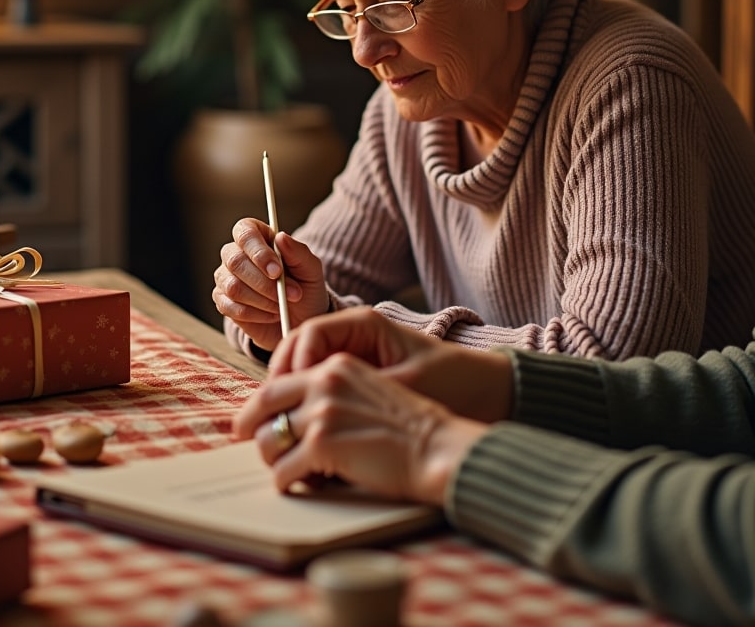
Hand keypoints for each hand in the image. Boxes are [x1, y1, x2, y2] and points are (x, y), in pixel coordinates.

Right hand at [212, 218, 330, 351]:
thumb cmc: (304, 287)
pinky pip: (231, 307)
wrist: (300, 319)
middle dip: (264, 283)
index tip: (277, 271)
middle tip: (290, 295)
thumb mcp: (310, 269)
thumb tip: (281, 237)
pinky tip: (271, 314)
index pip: (245, 233)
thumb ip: (298, 252)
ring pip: (233, 287)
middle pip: (235, 262)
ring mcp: (226, 277)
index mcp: (256, 236)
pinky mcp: (223, 301)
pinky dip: (256, 314)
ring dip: (263, 300)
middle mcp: (235, 253)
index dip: (259, 252)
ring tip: (282, 305)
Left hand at [233, 352, 488, 505]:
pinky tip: (297, 486)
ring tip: (284, 470)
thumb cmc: (410, 429)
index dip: (260, 404)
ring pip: (269, 440)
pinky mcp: (323, 445)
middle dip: (251, 427)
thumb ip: (333, 395)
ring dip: (272, 460)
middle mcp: (324, 383)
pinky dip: (286, 482)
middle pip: (264, 404)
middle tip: (247, 441)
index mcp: (336, 367)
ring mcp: (322, 413)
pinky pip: (284, 470)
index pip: (281, 381)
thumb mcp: (368, 391)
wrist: (436, 447)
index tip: (254, 418)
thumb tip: (297, 418)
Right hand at [273, 306, 514, 424]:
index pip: (308, 334)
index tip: (286, 395)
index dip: (290, 365)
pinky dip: (307, 404)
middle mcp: (354, 334)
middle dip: (279, 382)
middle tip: (266, 414)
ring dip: (289, 395)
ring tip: (280, 426)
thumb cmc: (454, 383)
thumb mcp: (407, 385)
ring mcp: (353, 355)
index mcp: (364, 323)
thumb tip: (318, 414)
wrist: (488, 393)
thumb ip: (362, 393)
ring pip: (304, 370)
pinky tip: (304, 430)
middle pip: (298, 350)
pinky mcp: (357, 377)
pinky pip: (320, 386)